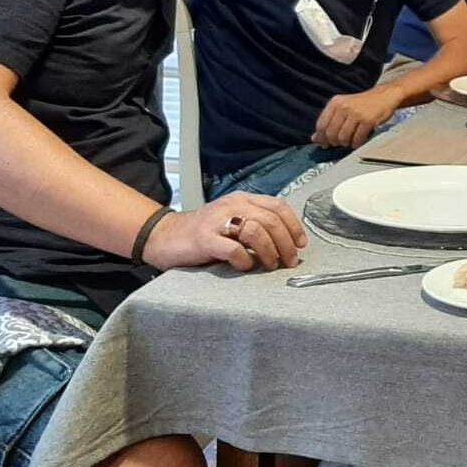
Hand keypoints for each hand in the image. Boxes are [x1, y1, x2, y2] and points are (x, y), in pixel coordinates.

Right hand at [141, 192, 307, 271]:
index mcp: (242, 199)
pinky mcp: (204, 239)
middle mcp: (231, 206)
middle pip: (271, 220)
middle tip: (289, 261)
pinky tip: (244, 266)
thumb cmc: (204, 233)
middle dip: (286, 243)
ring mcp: (217, 221)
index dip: (294, 225)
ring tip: (269, 265)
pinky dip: (244, 261)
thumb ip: (255, 224)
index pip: (278, 205)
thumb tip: (287, 242)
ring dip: (269, 252)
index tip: (301, 244)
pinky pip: (234, 249)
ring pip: (256, 231)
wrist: (164, 237)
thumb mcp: (232, 220)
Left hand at [313, 87, 401, 148]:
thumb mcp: (343, 108)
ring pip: (343, 137)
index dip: (322, 137)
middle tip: (340, 142)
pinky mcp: (368, 120)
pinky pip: (357, 139)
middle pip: (331, 133)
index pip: (321, 125)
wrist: (384, 96)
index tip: (325, 143)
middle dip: (334, 142)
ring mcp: (356, 113)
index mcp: (335, 102)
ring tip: (350, 140)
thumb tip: (314, 139)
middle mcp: (344, 106)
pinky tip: (358, 140)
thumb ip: (328, 122)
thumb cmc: (362, 104)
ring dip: (346, 143)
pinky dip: (356, 143)